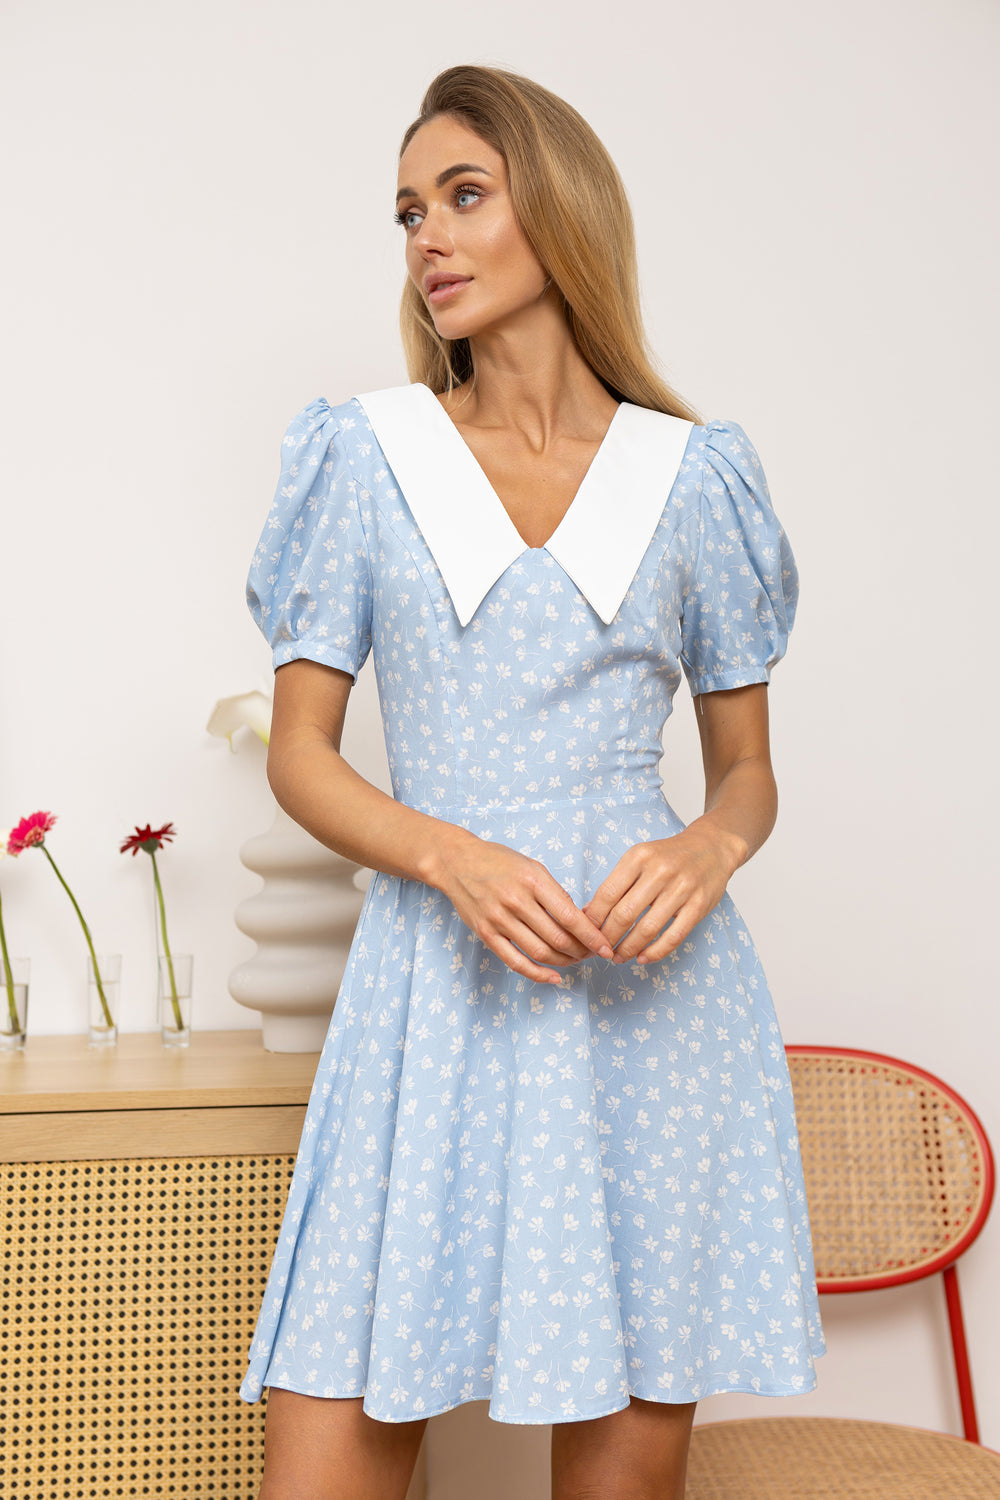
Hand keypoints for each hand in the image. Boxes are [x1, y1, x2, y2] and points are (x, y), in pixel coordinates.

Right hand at [437, 836, 614, 984]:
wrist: (456, 861)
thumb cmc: (498, 861)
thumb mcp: (533, 866)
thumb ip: (555, 893)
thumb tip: (580, 922)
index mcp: (533, 880)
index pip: (570, 916)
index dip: (592, 937)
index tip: (606, 947)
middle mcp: (516, 901)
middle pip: (558, 939)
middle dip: (582, 952)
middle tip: (592, 954)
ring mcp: (499, 919)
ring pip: (540, 953)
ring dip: (564, 962)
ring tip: (575, 961)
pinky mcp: (486, 934)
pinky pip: (515, 962)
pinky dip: (538, 974)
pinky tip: (554, 977)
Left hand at [582, 825, 744, 964]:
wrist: (711, 847)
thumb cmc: (668, 856)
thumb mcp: (639, 858)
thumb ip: (617, 883)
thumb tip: (588, 913)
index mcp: (638, 857)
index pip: (607, 894)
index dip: (593, 919)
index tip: (586, 933)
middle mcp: (659, 871)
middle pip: (624, 914)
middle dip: (608, 938)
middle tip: (600, 950)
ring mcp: (682, 889)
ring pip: (647, 929)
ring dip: (628, 949)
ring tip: (618, 958)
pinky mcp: (699, 905)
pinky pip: (674, 936)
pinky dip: (656, 952)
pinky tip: (643, 958)